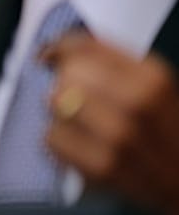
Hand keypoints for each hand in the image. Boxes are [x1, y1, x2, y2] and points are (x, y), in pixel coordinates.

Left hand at [44, 35, 178, 214]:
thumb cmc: (164, 130)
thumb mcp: (150, 84)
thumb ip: (106, 59)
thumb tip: (53, 50)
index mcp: (150, 77)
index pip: (83, 47)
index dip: (59, 48)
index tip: (50, 56)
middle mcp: (137, 104)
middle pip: (66, 74)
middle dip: (65, 83)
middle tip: (79, 98)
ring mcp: (119, 137)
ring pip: (55, 103)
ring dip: (61, 112)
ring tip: (85, 124)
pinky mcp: (102, 167)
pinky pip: (51, 138)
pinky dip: (59, 140)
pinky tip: (81, 145)